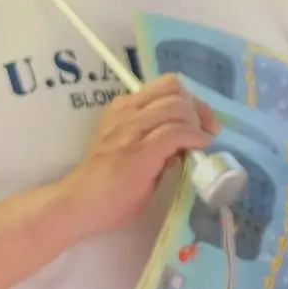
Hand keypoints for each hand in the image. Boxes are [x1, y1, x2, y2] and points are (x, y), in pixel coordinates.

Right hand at [54, 75, 217, 238]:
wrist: (80, 203)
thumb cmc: (105, 181)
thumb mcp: (127, 147)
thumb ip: (153, 138)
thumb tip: (184, 140)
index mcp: (123, 107)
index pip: (165, 85)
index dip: (190, 99)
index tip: (200, 120)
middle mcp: (127, 112)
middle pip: (175, 91)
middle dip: (199, 110)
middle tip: (207, 131)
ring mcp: (132, 131)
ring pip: (178, 107)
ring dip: (198, 124)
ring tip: (201, 143)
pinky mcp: (141, 153)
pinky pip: (177, 133)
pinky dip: (195, 138)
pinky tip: (199, 148)